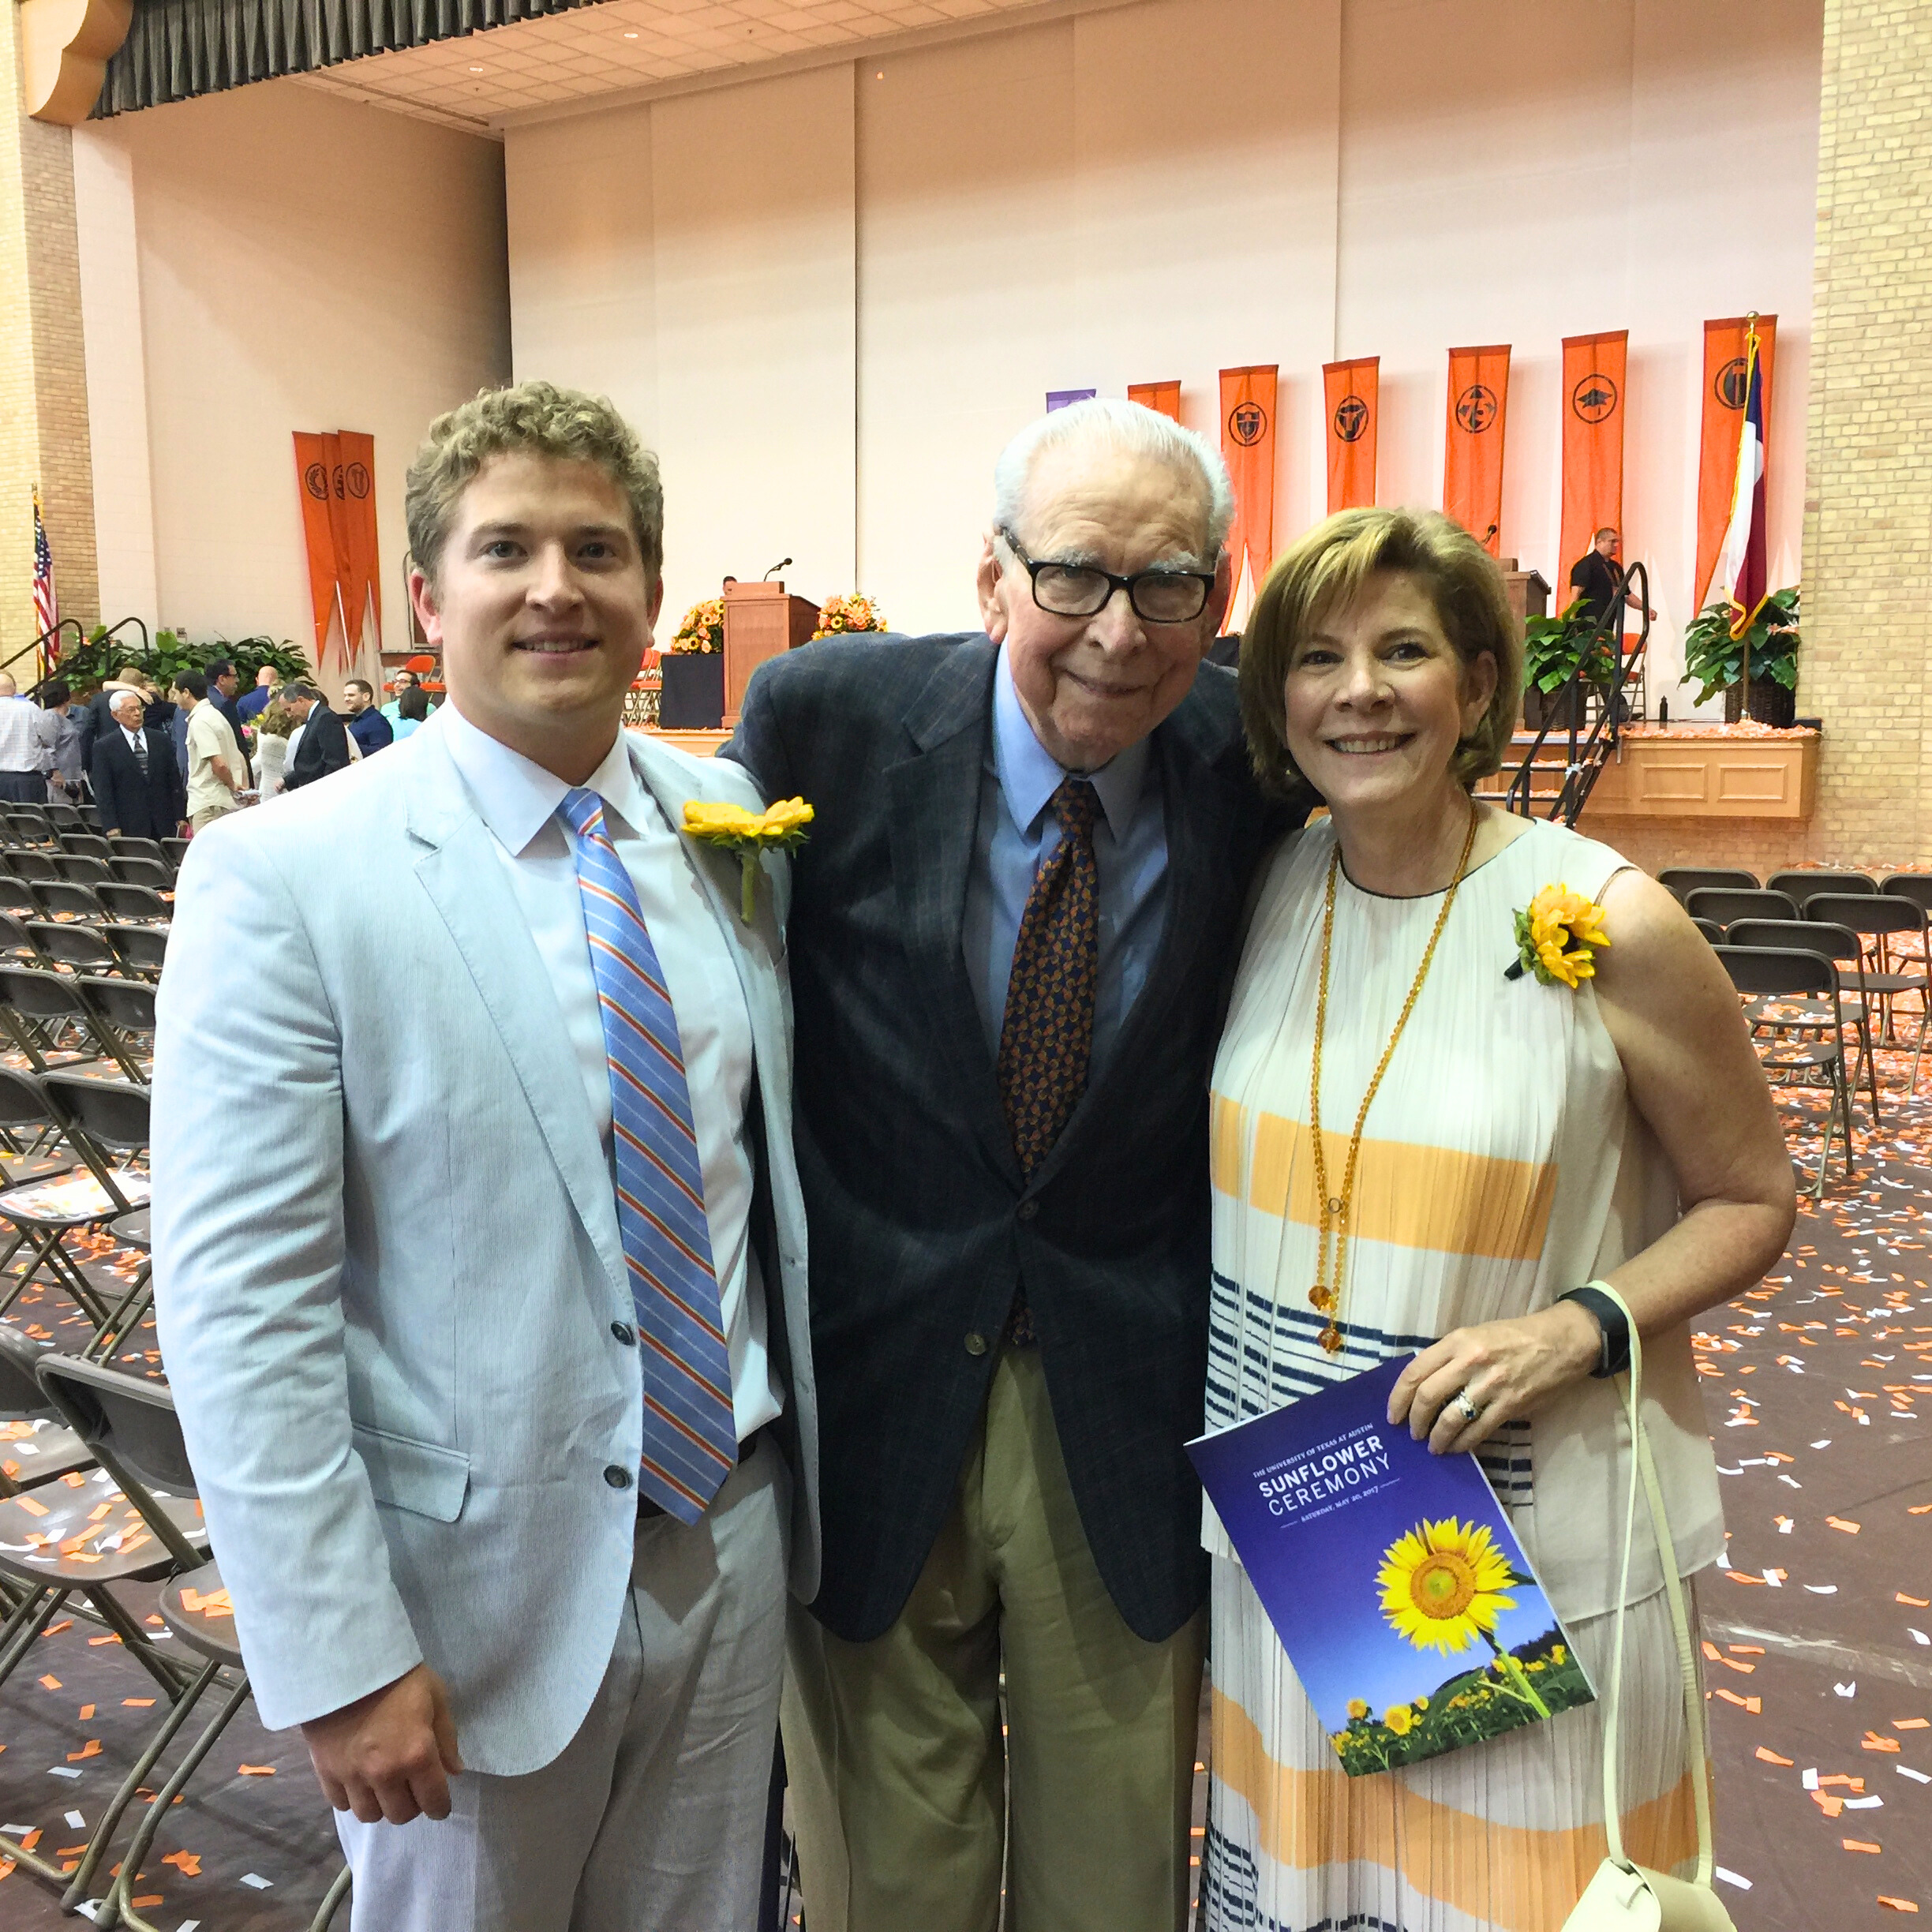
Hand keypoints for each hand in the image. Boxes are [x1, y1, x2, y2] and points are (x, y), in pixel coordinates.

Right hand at [300, 1663, 463, 1824]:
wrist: (346, 1664)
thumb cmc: (399, 1677)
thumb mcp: (436, 1696)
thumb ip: (447, 1738)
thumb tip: (454, 1772)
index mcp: (416, 1755)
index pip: (433, 1802)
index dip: (440, 1806)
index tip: (439, 1803)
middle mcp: (385, 1774)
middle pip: (401, 1815)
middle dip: (412, 1805)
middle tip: (412, 1788)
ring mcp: (352, 1777)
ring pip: (369, 1815)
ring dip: (381, 1805)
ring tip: (384, 1785)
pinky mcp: (326, 1773)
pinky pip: (341, 1804)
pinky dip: (352, 1798)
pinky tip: (359, 1780)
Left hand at [1386, 1303, 1600, 1455]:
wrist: (1561, 1342)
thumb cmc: (1515, 1336)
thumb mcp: (1475, 1335)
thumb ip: (1450, 1357)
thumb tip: (1424, 1386)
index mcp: (1457, 1341)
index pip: (1415, 1371)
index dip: (1398, 1397)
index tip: (1392, 1414)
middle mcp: (1470, 1361)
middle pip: (1427, 1396)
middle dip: (1414, 1420)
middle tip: (1411, 1433)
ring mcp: (1491, 1385)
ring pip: (1451, 1418)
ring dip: (1437, 1437)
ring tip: (1433, 1445)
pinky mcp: (1511, 1405)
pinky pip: (1479, 1430)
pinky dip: (1464, 1443)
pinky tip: (1458, 1448)